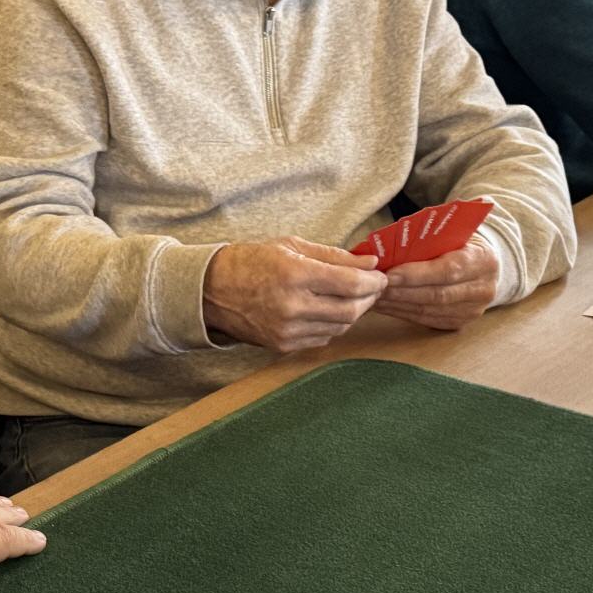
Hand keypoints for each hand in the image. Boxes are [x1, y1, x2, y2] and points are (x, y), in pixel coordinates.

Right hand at [202, 237, 386, 351]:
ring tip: (350, 297)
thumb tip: (370, 262)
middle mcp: (292, 306)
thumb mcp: (291, 247)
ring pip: (341, 326)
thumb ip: (334, 256)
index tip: (380, 275)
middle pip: (352, 310)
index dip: (373, 281)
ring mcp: (287, 330)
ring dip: (353, 312)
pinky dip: (333, 325)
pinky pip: (323, 338)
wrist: (211, 290)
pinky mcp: (283, 345)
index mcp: (294, 275)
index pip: (351, 283)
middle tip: (372, 287)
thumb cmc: (251, 262)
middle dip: (369, 298)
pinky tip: (327, 310)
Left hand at [374, 236, 500, 330]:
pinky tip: (384, 305)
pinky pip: (426, 320)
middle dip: (401, 291)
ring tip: (373, 296)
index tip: (390, 273)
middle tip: (374, 286)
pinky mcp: (459, 323)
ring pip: (428, 311)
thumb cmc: (459, 243)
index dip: (416, 274)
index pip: (447, 270)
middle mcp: (482, 289)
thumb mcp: (451, 234)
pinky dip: (402, 312)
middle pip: (436, 295)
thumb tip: (387, 246)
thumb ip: (427, 240)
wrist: (485, 265)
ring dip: (397, 304)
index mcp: (483, 260)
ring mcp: (472, 310)